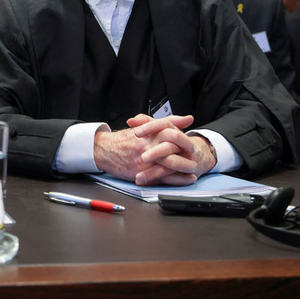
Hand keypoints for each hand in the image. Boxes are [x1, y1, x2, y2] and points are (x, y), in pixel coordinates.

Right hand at [94, 114, 213, 185]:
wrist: (105, 150)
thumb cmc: (126, 139)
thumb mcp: (146, 126)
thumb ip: (168, 121)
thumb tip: (188, 119)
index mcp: (150, 132)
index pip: (172, 132)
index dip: (184, 139)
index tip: (191, 144)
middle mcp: (148, 144)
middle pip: (172, 147)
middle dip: (186, 153)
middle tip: (194, 156)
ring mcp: (145, 159)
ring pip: (169, 164)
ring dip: (184, 167)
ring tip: (193, 169)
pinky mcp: (141, 171)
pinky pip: (162, 176)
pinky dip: (176, 179)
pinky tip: (186, 179)